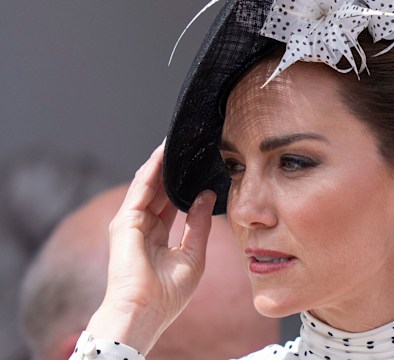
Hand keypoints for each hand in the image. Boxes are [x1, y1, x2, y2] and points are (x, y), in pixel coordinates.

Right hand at [86, 142, 215, 354]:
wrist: (145, 310)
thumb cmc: (168, 294)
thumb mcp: (193, 255)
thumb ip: (199, 224)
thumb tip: (207, 196)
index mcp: (157, 238)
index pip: (171, 204)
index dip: (184, 186)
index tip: (199, 168)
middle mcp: (142, 227)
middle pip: (159, 190)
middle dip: (173, 170)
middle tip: (188, 147)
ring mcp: (131, 223)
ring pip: (149, 185)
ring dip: (161, 163)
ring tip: (177, 142)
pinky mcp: (125, 220)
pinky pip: (141, 188)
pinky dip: (152, 169)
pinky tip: (163, 153)